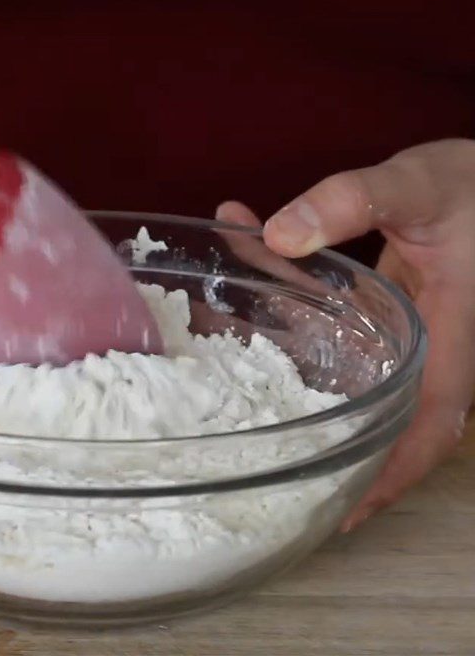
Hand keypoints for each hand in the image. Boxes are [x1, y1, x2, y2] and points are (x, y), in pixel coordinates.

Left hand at [217, 138, 474, 528]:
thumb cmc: (472, 183)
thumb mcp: (418, 186)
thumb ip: (354, 204)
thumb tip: (277, 235)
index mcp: (448, 338)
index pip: (429, 426)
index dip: (392, 473)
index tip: (345, 508)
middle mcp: (429, 342)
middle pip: (388, 415)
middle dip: (339, 445)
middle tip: (276, 463)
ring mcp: (409, 323)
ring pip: (354, 366)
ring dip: (302, 370)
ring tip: (239, 383)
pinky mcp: (390, 299)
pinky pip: (341, 320)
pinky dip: (296, 306)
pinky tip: (252, 267)